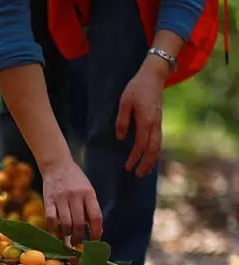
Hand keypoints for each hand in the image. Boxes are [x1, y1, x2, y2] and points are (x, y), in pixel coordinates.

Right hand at [42, 158, 102, 244]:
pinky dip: (54, 228)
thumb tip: (93, 231)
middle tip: (77, 242)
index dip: (96, 232)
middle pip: (79, 223)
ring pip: (65, 224)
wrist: (57, 165)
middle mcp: (75, 196)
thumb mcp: (87, 190)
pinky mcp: (47, 200)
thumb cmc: (75, 180)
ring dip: (66, 234)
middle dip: (78, 237)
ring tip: (67, 235)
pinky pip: (50, 219)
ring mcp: (61, 198)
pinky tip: (56, 229)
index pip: (96, 217)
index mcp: (88, 193)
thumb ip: (90, 207)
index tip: (94, 241)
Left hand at [116, 61, 165, 176]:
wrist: (154, 76)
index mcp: (145, 121)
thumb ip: (122, 120)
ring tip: (146, 171)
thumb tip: (120, 137)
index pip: (140, 144)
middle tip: (138, 174)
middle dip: (146, 163)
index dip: (135, 157)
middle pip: (153, 149)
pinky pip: (158, 140)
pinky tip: (150, 157)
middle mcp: (155, 124)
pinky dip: (155, 151)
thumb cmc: (136, 88)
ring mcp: (158, 123)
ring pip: (158, 146)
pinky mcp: (158, 121)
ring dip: (152, 160)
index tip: (128, 167)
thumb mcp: (124, 103)